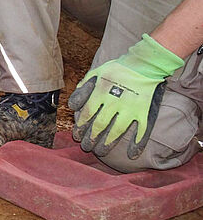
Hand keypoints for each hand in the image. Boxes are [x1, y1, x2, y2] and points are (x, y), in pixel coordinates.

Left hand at [68, 34, 183, 158]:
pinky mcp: (145, 112)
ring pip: (116, 132)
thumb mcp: (96, 73)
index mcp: (100, 93)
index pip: (86, 114)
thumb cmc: (118, 69)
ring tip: (100, 152)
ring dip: (107, 144)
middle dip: (90, 139)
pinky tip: (132, 155)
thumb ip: (84, 88)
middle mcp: (113, 103)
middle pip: (98, 126)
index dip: (80, 127)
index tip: (77, 135)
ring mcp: (130, 109)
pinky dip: (137, 144)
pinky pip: (142, 131)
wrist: (144, 64)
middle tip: (86, 147)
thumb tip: (73, 104)